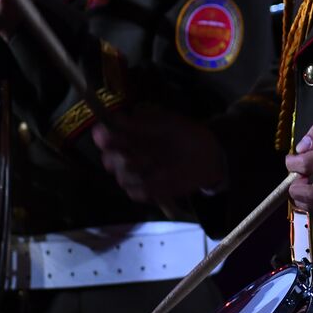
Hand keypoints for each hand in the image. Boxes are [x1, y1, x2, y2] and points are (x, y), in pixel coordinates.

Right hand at [90, 104, 226, 205]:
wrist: (208, 156)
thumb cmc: (186, 134)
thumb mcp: (167, 124)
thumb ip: (142, 123)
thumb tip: (115, 118)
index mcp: (130, 135)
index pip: (103, 137)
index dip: (104, 138)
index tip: (109, 138)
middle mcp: (127, 154)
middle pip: (108, 160)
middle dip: (124, 158)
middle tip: (146, 154)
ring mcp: (136, 174)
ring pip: (122, 178)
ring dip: (140, 173)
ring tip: (160, 165)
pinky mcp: (146, 191)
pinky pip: (135, 193)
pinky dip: (147, 188)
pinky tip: (162, 179)